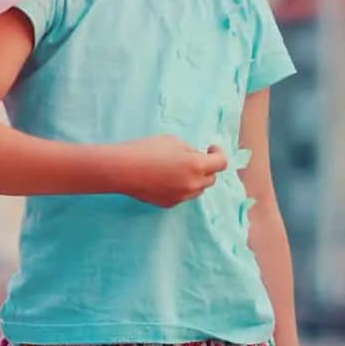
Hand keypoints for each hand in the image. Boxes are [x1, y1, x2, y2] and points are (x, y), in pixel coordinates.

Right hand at [111, 136, 227, 206]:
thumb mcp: (173, 141)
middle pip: (211, 178)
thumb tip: (196, 157)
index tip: (210, 149)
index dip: (218, 154)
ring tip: (177, 169)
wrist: (123, 169)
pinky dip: (181, 187)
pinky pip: (182, 195)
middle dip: (206, 168)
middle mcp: (192, 184)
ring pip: (197, 189)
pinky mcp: (169, 203)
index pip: (221, 163)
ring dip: (195, 179)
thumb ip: (190, 150)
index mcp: (196, 166)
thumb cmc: (146, 150)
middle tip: (192, 158)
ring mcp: (181, 197)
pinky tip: (165, 178)